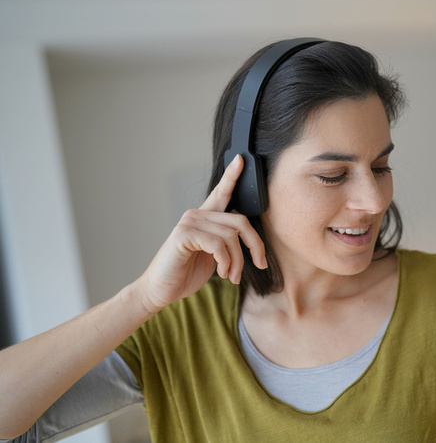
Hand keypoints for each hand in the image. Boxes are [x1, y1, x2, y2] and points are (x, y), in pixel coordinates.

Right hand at [138, 155, 266, 311]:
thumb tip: (248, 241)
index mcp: (204, 218)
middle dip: (255, 245)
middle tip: (260, 264)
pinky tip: (222, 273)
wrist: (161, 290)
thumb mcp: (213, 256)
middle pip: (240, 221)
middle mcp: (196, 215)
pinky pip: (218, 244)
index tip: (241, 159)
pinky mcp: (183, 234)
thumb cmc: (186, 273)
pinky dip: (226, 262)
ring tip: (232, 276)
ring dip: (238, 261)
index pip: (221, 192)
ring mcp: (189, 222)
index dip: (232, 175)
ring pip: (231, 236)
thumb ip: (226, 243)